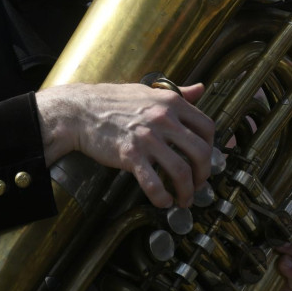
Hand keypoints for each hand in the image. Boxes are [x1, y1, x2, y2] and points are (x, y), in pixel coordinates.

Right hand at [35, 82, 214, 207]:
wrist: (79, 111)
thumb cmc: (113, 101)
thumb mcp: (149, 91)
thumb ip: (179, 93)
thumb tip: (200, 89)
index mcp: (171, 103)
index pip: (207, 127)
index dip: (212, 147)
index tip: (205, 159)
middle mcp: (163, 119)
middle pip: (201, 152)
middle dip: (203, 174)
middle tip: (197, 184)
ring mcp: (148, 138)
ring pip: (182, 172)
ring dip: (186, 192)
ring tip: (182, 199)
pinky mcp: (131, 155)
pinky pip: (154, 183)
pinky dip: (162, 197)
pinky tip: (162, 201)